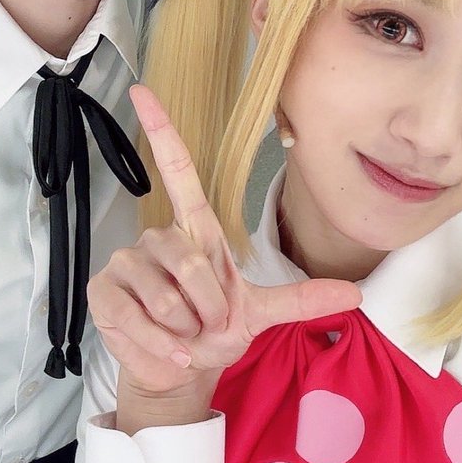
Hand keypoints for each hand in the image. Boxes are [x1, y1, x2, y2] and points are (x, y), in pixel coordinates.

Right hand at [89, 85, 361, 430]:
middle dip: (209, 308)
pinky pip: (134, 316)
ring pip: (164, 296)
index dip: (161, 132)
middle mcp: (159, 238)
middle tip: (208, 327)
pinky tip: (166, 350)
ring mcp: (128, 262)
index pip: (178, 172)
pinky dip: (157, 344)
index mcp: (196, 231)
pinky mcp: (105, 292)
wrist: (179, 370)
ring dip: (184, 330)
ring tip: (185, 337)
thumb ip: (302, 299)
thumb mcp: (260, 313)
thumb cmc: (213, 330)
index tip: (142, 92)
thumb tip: (356, 294)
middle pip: (190, 261)